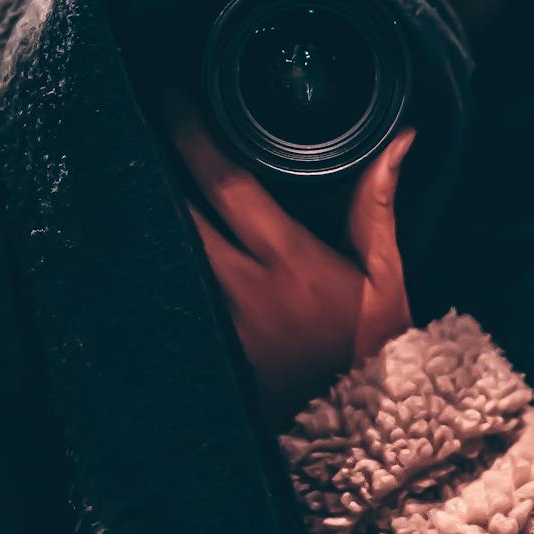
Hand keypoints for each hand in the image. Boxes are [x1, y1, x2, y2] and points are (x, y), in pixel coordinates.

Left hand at [161, 92, 414, 425]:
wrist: (357, 433)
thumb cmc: (374, 349)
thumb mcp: (386, 276)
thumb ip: (377, 205)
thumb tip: (399, 141)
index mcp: (287, 259)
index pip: (227, 183)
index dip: (194, 136)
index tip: (174, 100)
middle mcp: (242, 287)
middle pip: (178, 210)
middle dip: (155, 163)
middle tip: (138, 124)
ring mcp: (216, 320)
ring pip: (167, 249)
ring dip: (150, 209)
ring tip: (134, 169)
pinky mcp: (205, 346)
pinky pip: (170, 291)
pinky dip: (155, 258)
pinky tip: (144, 233)